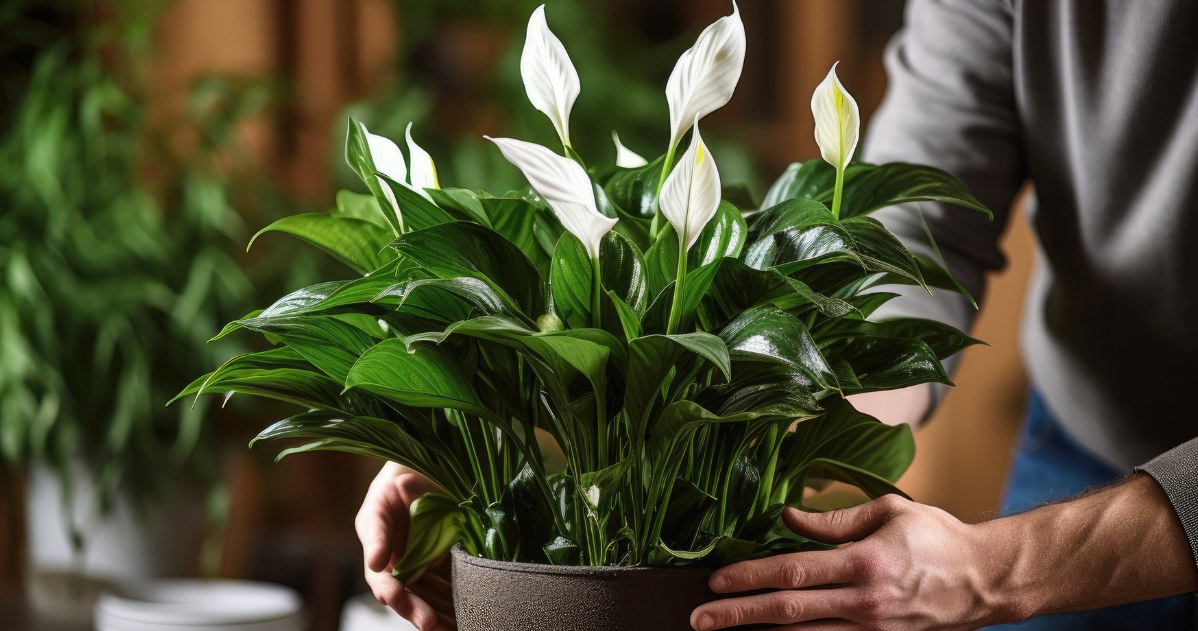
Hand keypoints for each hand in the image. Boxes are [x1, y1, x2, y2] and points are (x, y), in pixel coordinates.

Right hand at [356, 462, 456, 630]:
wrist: (428, 469)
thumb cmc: (401, 479)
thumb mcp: (385, 496)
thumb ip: (379, 529)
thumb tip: (374, 560)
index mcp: (379, 551)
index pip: (382, 579)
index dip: (391, 591)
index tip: (396, 597)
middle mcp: (398, 565)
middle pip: (406, 597)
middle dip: (417, 612)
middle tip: (429, 624)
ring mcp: (421, 568)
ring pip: (428, 600)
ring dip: (438, 616)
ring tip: (453, 628)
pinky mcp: (443, 566)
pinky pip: (448, 590)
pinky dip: (455, 604)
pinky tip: (468, 615)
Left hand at [690, 495, 1007, 629]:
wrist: (987, 580)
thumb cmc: (939, 537)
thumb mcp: (887, 511)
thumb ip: (833, 519)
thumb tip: (786, 516)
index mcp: (863, 563)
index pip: (793, 571)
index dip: (750, 577)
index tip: (717, 581)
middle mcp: (864, 601)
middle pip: (788, 611)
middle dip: (739, 615)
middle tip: (700, 617)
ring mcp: (872, 628)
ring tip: (723, 629)